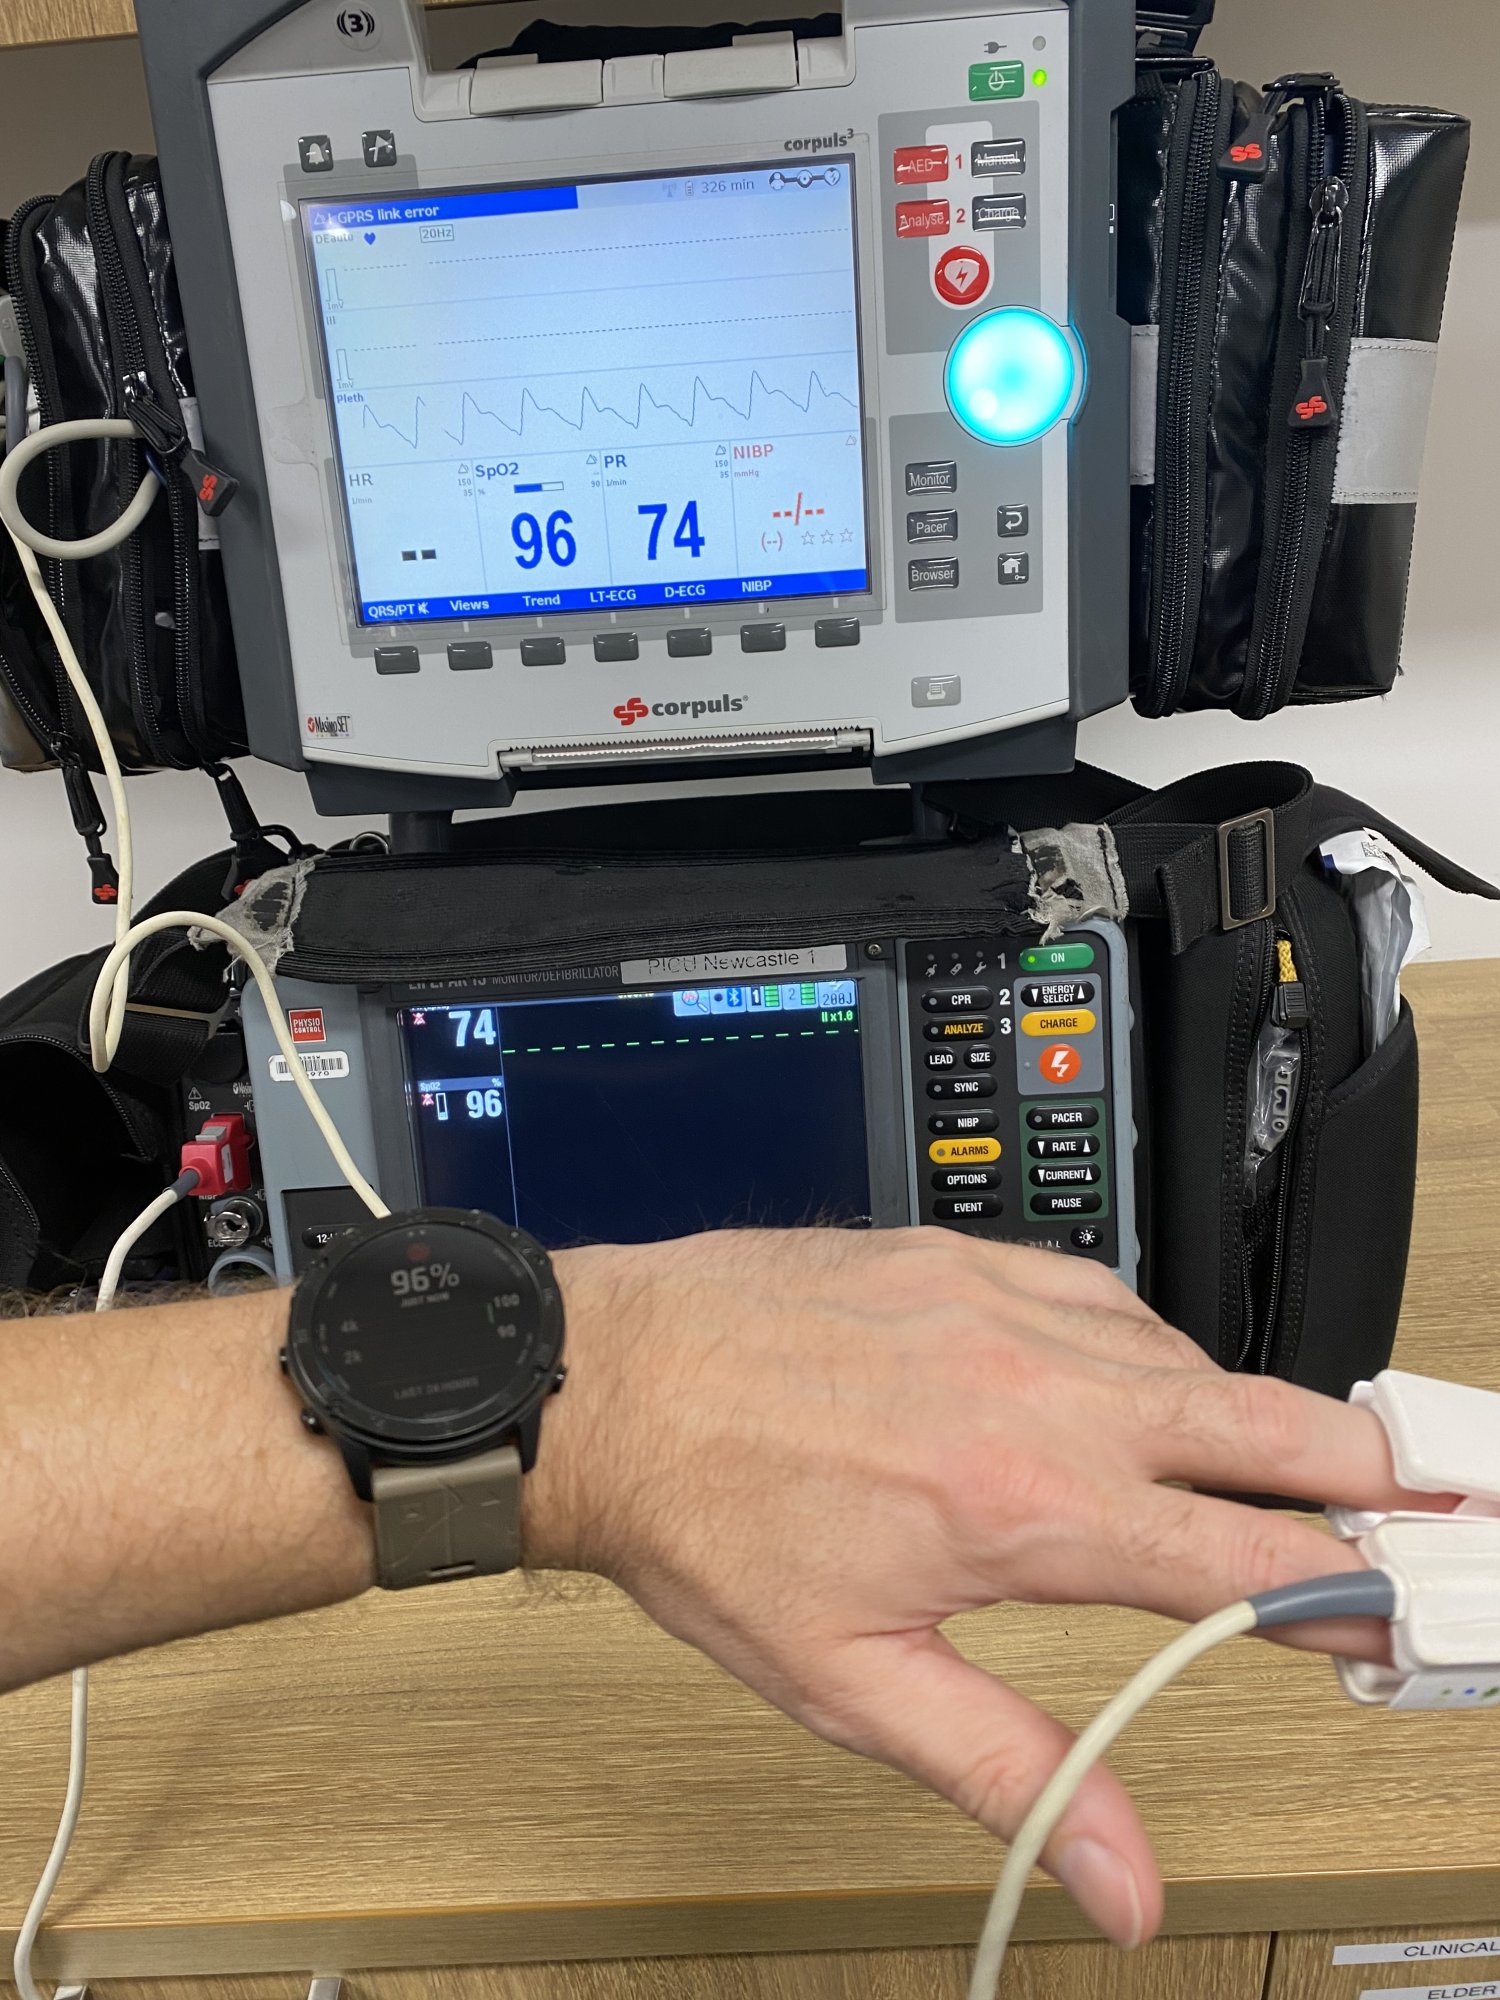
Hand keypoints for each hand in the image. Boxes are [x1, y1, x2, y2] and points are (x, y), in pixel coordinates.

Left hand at [527, 1228, 1419, 1947]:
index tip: (1393, 1613)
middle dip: (1365, 1472)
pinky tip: (1129, 1385)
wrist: (607, 1380)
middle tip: (1419, 1505)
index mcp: (1029, 1506)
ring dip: (1244, 1417)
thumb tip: (1124, 1884)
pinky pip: (1108, 1293)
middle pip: (1270, 1423)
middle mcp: (1041, 1388)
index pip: (1248, 1558)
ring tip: (1263, 1470)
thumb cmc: (711, 1524)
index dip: (1346, 1592)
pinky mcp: (965, 1257)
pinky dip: (1145, 1349)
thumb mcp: (854, 1685)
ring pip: (1192, 1357)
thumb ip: (1014, 1779)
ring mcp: (1006, 1306)